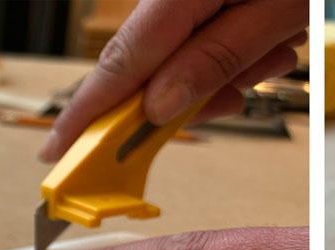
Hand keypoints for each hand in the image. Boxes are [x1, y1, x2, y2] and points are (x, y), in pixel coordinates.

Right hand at [39, 0, 307, 161]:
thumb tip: (156, 109)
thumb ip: (214, 61)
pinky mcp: (203, 1)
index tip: (59, 150)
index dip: (87, 113)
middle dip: (187, 95)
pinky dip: (235, 56)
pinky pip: (205, 41)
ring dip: (226, 74)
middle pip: (148, 65)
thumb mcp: (274, 16)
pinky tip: (272, 44)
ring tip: (274, 52)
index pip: (120, 63)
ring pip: (184, 59)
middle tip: (231, 99)